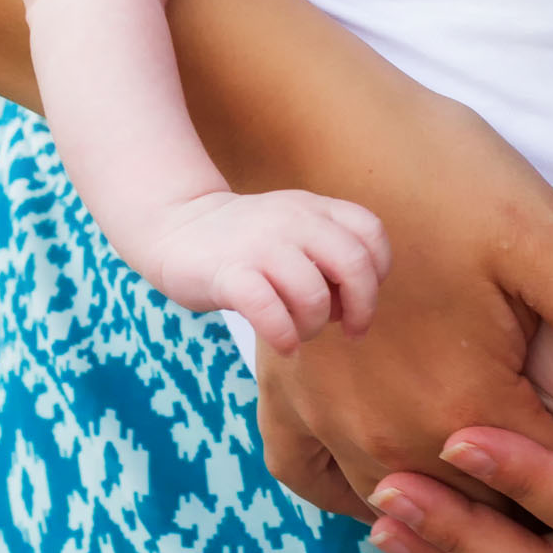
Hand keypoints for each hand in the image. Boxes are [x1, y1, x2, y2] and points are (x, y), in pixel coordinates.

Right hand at [148, 188, 390, 353]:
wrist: (175, 228)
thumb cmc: (245, 243)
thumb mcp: (293, 229)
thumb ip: (328, 253)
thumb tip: (354, 307)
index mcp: (312, 208)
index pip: (370, 233)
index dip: (377, 272)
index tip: (360, 295)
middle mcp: (292, 221)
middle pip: (353, 264)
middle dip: (362, 308)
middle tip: (351, 330)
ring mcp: (260, 246)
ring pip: (313, 295)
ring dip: (314, 326)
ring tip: (300, 332)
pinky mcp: (229, 274)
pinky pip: (270, 312)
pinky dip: (284, 336)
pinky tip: (282, 343)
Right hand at [243, 90, 552, 552]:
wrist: (316, 122)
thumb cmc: (441, 169)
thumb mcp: (549, 243)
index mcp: (466, 411)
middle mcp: (390, 442)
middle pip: (494, 510)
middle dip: (550, 494)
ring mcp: (332, 426)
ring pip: (419, 508)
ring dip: (468, 500)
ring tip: (522, 467)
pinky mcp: (289, 400)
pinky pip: (320, 481)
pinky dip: (363, 490)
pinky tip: (410, 470)